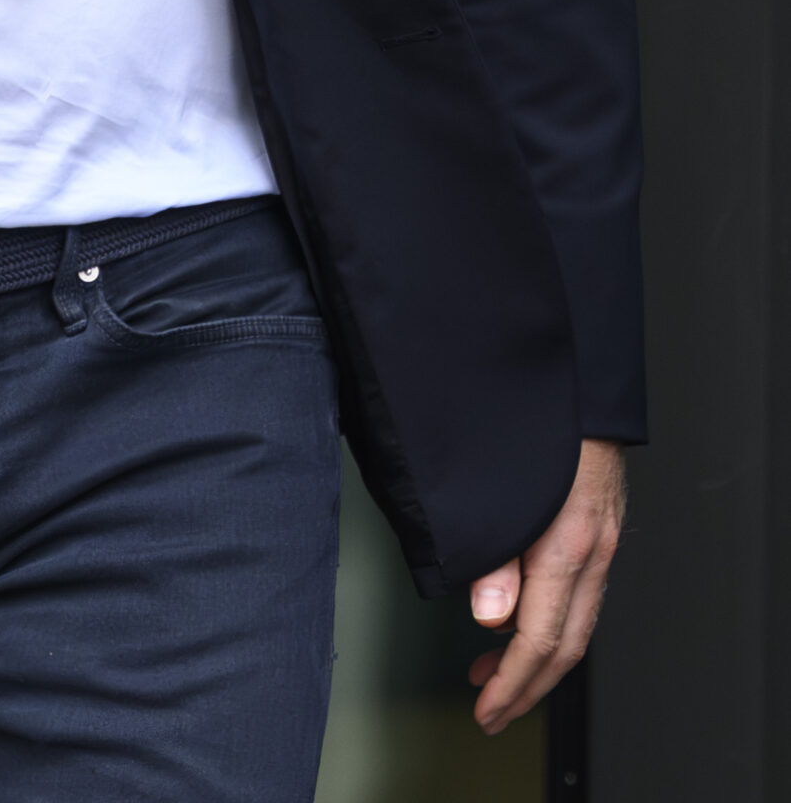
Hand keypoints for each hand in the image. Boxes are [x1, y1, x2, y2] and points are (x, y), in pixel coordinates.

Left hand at [466, 439, 625, 732]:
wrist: (585, 378)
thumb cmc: (541, 419)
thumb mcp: (502, 487)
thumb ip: (495, 554)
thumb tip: (491, 615)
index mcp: (570, 544)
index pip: (542, 638)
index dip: (512, 682)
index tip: (486, 708)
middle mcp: (594, 548)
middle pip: (567, 645)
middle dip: (527, 687)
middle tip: (490, 710)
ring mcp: (602, 538)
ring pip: (575, 622)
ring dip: (536, 657)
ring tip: (493, 673)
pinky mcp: (598, 524)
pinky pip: (579, 593)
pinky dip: (551, 621)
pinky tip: (523, 618)